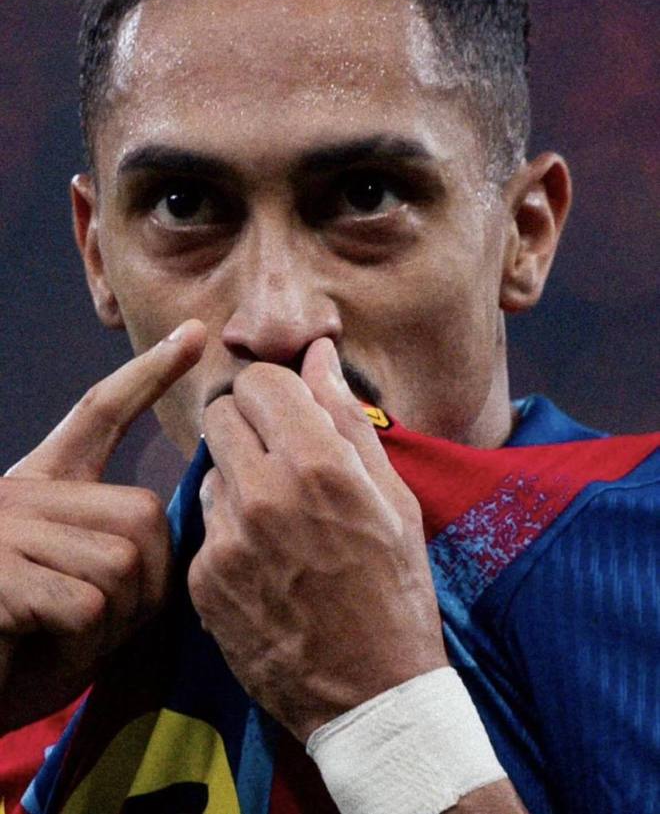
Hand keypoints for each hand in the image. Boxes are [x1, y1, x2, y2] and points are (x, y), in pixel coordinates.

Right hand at [0, 320, 205, 732]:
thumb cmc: (29, 644)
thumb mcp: (84, 586)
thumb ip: (120, 545)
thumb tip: (163, 524)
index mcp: (45, 483)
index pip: (101, 411)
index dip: (149, 373)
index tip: (195, 334)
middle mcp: (23, 492)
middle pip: (141, 514)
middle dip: (146, 583)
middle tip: (102, 621)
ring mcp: (4, 528)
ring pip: (121, 561)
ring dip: (113, 620)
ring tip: (66, 636)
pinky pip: (87, 604)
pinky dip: (83, 643)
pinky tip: (40, 647)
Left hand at [188, 338, 446, 741]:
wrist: (371, 695)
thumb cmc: (397, 590)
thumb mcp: (393, 498)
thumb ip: (348, 418)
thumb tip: (319, 354)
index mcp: (319, 465)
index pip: (260, 381)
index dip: (275, 390)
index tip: (289, 411)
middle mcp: (264, 494)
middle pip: (221, 415)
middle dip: (248, 424)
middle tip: (281, 458)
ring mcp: (227, 539)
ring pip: (210, 468)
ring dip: (238, 477)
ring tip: (278, 518)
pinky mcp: (203, 580)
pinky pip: (205, 524)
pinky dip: (229, 529)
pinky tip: (263, 560)